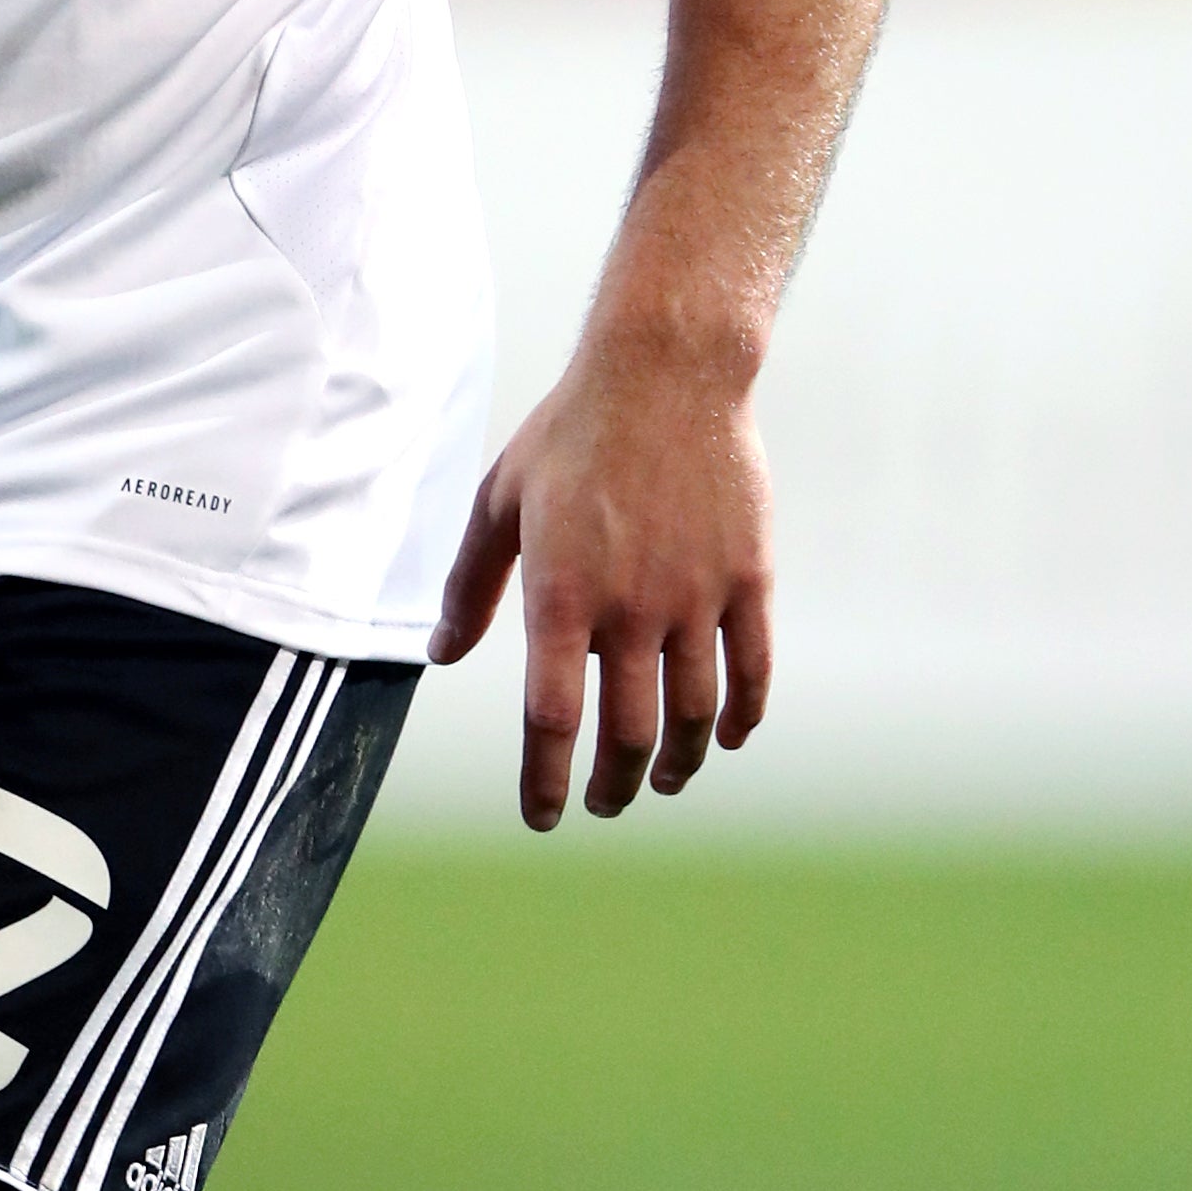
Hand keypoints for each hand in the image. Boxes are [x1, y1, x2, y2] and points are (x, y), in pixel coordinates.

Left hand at [426, 337, 773, 831]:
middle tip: (605, 802)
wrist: (665, 373)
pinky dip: (741, 717)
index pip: (551, 719)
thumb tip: (440, 655)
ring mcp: (695, 597)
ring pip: (692, 716)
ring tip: (660, 778)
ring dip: (676, 763)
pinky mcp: (748, 580)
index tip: (543, 817)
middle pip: (626, 734)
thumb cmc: (570, 433)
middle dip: (612, 785)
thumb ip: (470, 584)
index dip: (546, 781)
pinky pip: (751, 672)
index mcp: (561, 594)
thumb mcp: (500, 501)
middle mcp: (630, 608)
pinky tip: (726, 736)